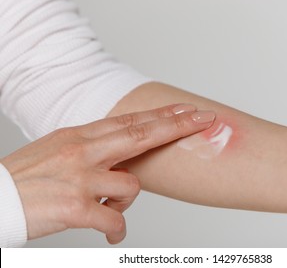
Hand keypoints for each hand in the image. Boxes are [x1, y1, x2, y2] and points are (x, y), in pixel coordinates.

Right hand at [0, 104, 214, 243]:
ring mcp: (80, 178)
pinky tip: (111, 234)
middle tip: (204, 118)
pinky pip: (114, 219)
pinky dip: (117, 229)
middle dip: (177, 125)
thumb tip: (121, 153)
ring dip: (126, 199)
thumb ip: (92, 147)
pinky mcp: (76, 207)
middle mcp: (83, 151)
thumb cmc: (26, 177)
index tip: (186, 108)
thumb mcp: (59, 149)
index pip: (130, 121)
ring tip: (107, 205)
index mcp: (79, 136)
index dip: (161, 114)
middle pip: (140, 135)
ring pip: (131, 185)